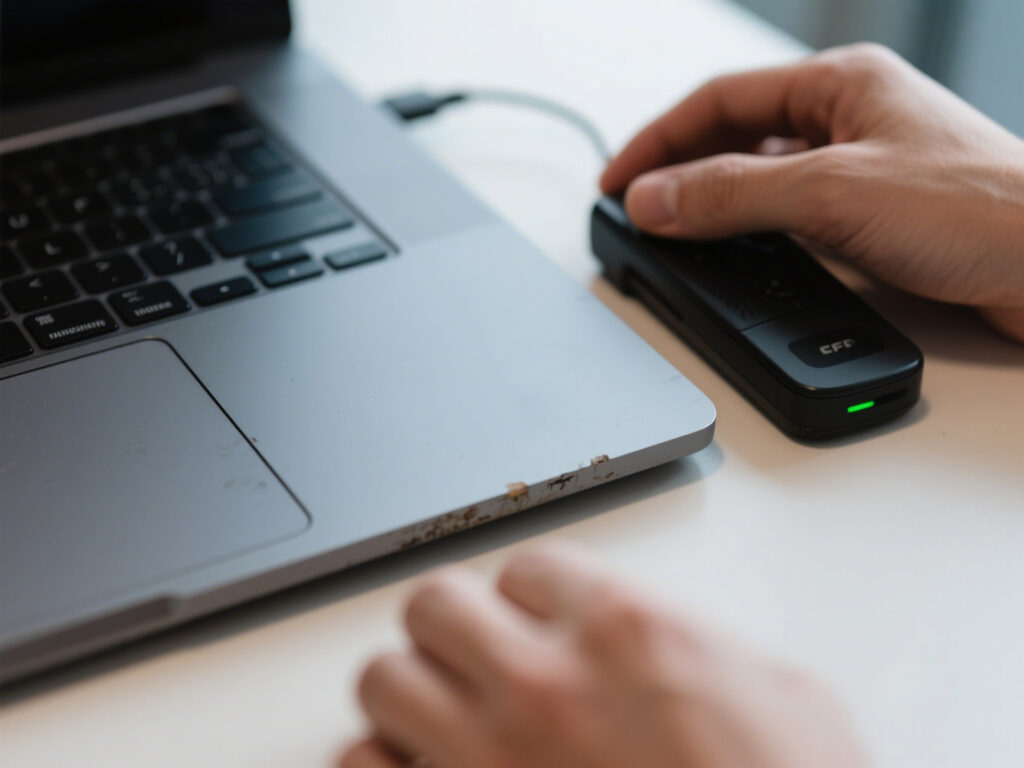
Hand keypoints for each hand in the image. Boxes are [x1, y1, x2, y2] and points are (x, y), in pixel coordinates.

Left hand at [340, 543, 868, 767]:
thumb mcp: (792, 700)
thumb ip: (708, 646)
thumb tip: (670, 642)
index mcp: (627, 631)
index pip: (526, 567)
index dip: (534, 597)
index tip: (542, 622)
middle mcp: (544, 684)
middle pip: (434, 604)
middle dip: (454, 626)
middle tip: (481, 656)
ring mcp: (488, 759)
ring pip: (383, 678)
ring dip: (411, 691)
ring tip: (446, 715)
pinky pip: (361, 767)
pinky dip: (381, 765)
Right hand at [599, 44, 1023, 342]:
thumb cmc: (982, 209)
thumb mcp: (831, 192)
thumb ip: (733, 195)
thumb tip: (655, 198)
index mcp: (841, 83)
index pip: (720, 100)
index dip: (658, 141)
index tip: (618, 182)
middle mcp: (850, 119)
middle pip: (736, 135)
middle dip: (680, 170)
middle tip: (637, 208)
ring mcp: (864, 168)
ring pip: (763, 177)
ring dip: (715, 202)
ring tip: (675, 231)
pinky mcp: (876, 217)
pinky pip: (791, 215)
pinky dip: (753, 233)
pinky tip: (739, 255)